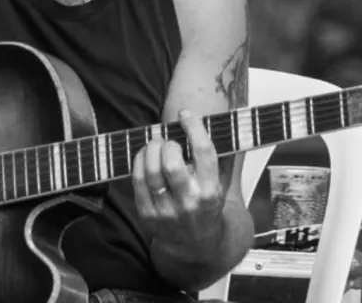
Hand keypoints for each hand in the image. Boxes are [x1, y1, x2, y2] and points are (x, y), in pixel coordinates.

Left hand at [132, 109, 224, 246]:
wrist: (196, 246)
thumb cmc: (207, 208)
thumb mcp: (222, 185)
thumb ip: (223, 157)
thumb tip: (223, 123)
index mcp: (211, 191)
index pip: (203, 153)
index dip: (193, 128)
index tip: (185, 115)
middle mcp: (189, 202)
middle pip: (172, 163)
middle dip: (168, 144)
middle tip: (169, 141)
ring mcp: (167, 210)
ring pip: (152, 172)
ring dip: (150, 150)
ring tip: (155, 145)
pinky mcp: (148, 215)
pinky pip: (137, 181)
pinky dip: (138, 162)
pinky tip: (144, 156)